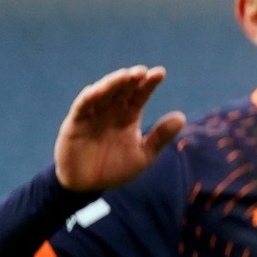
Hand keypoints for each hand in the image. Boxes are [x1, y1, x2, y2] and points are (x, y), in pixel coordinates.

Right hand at [53, 66, 185, 192]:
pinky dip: (89, 98)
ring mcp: (92, 116)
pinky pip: (81, 107)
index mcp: (128, 117)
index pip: (139, 96)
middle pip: (121, 91)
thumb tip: (182, 117)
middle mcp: (110, 112)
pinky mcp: (74, 123)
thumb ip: (160, 137)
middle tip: (142, 71)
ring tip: (125, 76)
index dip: (148, 84)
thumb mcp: (143, 154)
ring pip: (102, 94)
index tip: (160, 73)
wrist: (87, 186)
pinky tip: (98, 89)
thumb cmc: (115, 169)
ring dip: (112, 84)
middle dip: (131, 80)